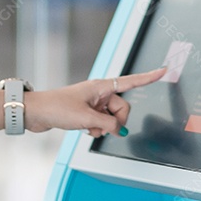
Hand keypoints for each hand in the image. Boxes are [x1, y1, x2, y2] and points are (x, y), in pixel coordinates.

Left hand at [24, 67, 166, 136]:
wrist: (37, 113)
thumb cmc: (58, 107)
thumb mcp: (87, 118)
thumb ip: (108, 124)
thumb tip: (119, 130)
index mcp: (102, 86)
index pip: (131, 81)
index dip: (149, 77)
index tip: (164, 70)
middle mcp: (99, 93)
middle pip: (122, 108)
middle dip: (117, 121)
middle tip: (104, 128)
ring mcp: (93, 103)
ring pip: (112, 118)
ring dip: (104, 127)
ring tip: (89, 129)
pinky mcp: (87, 112)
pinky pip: (102, 123)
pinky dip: (97, 129)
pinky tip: (85, 130)